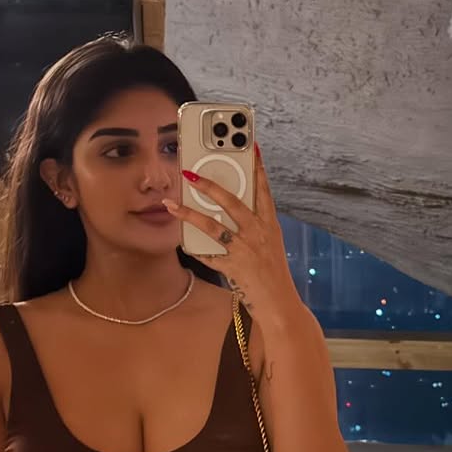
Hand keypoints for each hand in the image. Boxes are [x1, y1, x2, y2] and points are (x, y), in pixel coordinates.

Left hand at [163, 145, 300, 324]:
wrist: (279, 304)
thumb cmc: (273, 273)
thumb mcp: (270, 244)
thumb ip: (255, 225)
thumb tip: (234, 208)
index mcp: (270, 225)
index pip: (263, 190)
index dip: (257, 168)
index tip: (251, 147)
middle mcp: (258, 234)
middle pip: (232, 202)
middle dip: (209, 186)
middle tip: (190, 173)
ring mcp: (245, 250)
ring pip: (214, 226)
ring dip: (189, 214)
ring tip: (172, 204)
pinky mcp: (234, 267)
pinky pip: (209, 255)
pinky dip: (195, 249)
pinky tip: (181, 242)